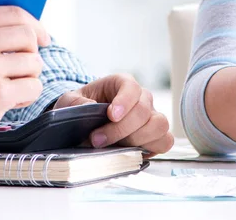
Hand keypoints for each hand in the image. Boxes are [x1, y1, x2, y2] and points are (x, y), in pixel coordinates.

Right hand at [0, 6, 48, 150]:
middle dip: (31, 54)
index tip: (43, 37)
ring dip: (27, 78)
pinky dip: (25, 97)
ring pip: (35, 63)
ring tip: (6, 88)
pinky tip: (6, 102)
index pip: (13, 13)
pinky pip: (34, 87)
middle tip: (21, 68)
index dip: (35, 24)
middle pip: (29, 37)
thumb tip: (31, 25)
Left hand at [54, 74, 173, 154]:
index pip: (132, 87)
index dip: (124, 101)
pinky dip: (153, 147)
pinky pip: (165, 141)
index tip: (111, 115)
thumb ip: (75, 102)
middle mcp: (142, 98)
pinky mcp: (154, 136)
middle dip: (121, 129)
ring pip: (160, 124)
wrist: (85, 122)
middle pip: (144, 110)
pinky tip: (131, 151)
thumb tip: (89, 108)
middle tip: (97, 140)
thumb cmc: (80, 108)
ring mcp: (151, 116)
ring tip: (115, 148)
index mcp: (122, 84)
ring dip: (137, 139)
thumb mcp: (69, 101)